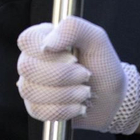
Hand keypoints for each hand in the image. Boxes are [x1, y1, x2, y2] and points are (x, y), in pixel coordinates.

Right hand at [16, 16, 139, 133]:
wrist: (112, 99)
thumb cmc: (103, 66)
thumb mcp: (97, 40)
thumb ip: (73, 29)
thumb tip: (47, 44)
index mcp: (43, 38)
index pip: (27, 39)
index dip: (49, 52)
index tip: (73, 58)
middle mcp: (32, 59)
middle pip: (27, 67)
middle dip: (62, 75)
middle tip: (85, 75)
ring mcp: (30, 84)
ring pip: (30, 91)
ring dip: (66, 94)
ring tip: (85, 92)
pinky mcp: (35, 107)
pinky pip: (37, 111)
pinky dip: (63, 110)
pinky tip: (77, 106)